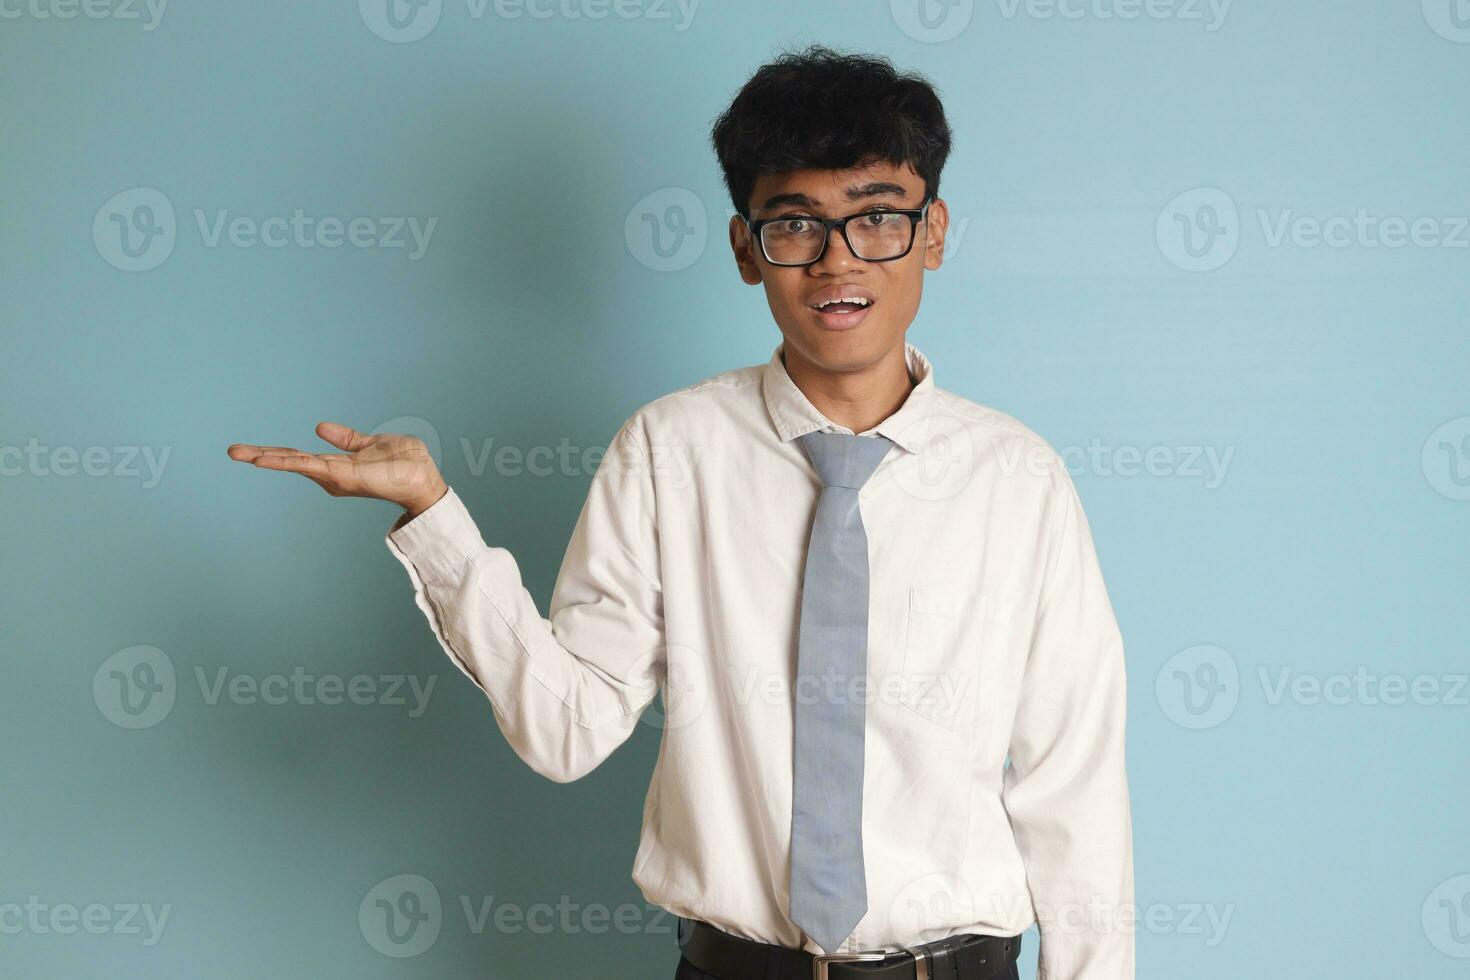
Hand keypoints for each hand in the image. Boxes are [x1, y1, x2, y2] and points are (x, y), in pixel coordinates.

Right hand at [227, 422, 447, 517]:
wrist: (423, 475)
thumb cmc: (404, 462)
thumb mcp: (369, 443)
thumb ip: (346, 439)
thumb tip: (319, 427)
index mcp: (336, 466)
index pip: (299, 457)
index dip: (275, 453)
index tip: (249, 450)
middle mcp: (331, 474)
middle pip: (290, 462)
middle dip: (260, 456)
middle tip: (230, 451)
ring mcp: (334, 477)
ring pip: (294, 463)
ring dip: (266, 458)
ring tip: (239, 453)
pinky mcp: (341, 475)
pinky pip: (309, 466)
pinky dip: (287, 463)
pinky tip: (265, 459)